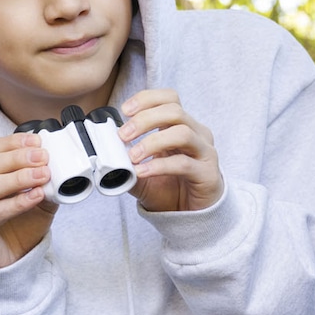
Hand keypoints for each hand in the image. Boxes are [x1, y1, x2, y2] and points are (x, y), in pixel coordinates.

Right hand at [0, 132, 58, 268]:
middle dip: (19, 158)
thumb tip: (58, 165)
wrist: (8, 261)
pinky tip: (36, 196)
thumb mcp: (36, 199)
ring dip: (20, 178)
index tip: (38, 142)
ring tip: (43, 176)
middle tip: (43, 158)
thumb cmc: (17, 226)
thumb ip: (44, 182)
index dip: (14, 143)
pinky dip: (19, 202)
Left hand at [119, 89, 224, 212]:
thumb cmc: (170, 188)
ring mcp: (205, 153)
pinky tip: (143, 171)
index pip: (170, 98)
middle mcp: (197, 134)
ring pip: (182, 133)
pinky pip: (183, 163)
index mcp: (183, 126)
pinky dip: (159, 166)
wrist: (190, 216)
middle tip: (123, 135)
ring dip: (152, 141)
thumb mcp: (142, 172)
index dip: (147, 99)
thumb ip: (126, 162)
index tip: (125, 110)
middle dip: (144, 120)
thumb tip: (106, 154)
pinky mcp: (208, 174)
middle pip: (174, 111)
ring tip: (133, 155)